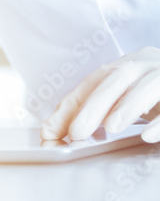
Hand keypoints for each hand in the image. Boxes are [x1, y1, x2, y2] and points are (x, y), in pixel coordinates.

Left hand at [41, 46, 159, 142]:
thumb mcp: (132, 100)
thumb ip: (102, 111)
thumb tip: (60, 132)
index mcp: (131, 63)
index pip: (95, 81)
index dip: (72, 104)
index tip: (50, 131)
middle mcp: (150, 63)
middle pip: (117, 78)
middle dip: (93, 106)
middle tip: (76, 133)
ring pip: (148, 86)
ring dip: (127, 108)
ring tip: (110, 129)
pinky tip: (148, 137)